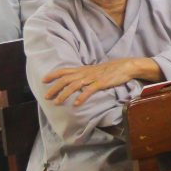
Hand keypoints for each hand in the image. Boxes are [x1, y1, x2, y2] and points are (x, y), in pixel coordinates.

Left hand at [43, 58, 162, 105]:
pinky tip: (76, 104)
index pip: (64, 70)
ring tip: (57, 102)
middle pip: (66, 79)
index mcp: (83, 69)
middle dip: (54, 88)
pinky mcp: (101, 83)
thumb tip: (75, 80)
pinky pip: (89, 90)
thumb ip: (85, 74)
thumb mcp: (95, 70)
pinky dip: (81, 97)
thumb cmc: (111, 69)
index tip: (43, 80)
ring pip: (74, 85)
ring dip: (64, 94)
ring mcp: (93, 78)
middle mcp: (85, 73)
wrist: (126, 66)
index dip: (53, 75)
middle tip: (46, 97)